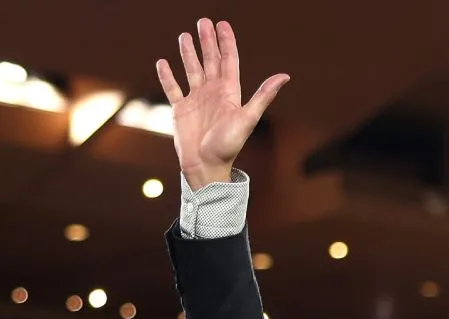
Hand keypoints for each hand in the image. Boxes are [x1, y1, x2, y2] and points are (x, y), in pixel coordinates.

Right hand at [156, 19, 288, 189]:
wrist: (206, 166)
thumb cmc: (228, 145)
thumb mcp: (247, 118)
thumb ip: (263, 96)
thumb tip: (284, 76)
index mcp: (229, 92)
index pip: (228, 60)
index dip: (226, 42)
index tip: (222, 24)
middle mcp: (213, 92)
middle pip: (210, 60)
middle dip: (207, 41)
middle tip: (203, 21)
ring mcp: (196, 100)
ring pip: (191, 70)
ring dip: (188, 53)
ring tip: (184, 36)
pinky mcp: (180, 109)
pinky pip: (172, 88)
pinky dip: (167, 76)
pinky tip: (163, 63)